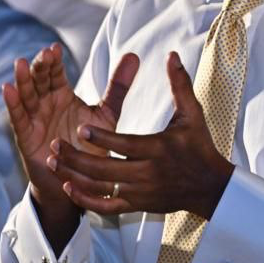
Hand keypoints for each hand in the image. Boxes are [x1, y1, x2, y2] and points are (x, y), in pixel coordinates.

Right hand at [3, 44, 137, 245]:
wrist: (81, 180)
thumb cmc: (90, 144)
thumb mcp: (106, 113)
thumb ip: (118, 87)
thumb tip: (134, 55)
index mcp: (62, 95)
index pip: (56, 73)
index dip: (54, 61)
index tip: (55, 48)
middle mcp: (46, 103)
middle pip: (40, 80)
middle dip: (41, 67)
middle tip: (44, 54)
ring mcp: (35, 118)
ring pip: (27, 95)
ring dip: (23, 80)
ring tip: (21, 64)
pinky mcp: (27, 136)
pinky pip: (18, 118)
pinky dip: (13, 104)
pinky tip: (7, 89)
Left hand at [48, 51, 234, 218]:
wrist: (209, 187)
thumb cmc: (199, 146)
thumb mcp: (192, 114)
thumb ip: (180, 84)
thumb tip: (172, 55)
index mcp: (158, 149)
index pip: (125, 145)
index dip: (102, 139)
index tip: (80, 128)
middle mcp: (148, 173)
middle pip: (106, 169)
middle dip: (77, 158)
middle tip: (54, 144)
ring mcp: (141, 192)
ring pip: (101, 188)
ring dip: (74, 176)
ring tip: (53, 161)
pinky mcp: (137, 205)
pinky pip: (107, 207)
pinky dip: (86, 200)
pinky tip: (69, 187)